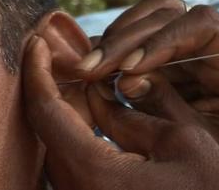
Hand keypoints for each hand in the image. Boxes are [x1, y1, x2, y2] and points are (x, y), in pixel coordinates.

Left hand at [22, 37, 218, 189]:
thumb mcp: (181, 140)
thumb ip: (134, 112)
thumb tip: (102, 90)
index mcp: (96, 171)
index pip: (47, 110)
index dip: (38, 71)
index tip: (36, 43)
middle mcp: (78, 189)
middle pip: (47, 127)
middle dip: (50, 86)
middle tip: (62, 57)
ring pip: (58, 142)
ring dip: (64, 108)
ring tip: (82, 79)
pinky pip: (73, 160)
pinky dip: (77, 130)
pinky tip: (96, 112)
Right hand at [75, 0, 218, 183]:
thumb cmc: (215, 156)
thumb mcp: (192, 137)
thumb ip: (163, 105)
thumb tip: (125, 78)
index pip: (204, 26)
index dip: (162, 39)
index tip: (128, 68)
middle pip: (169, 14)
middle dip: (125, 40)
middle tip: (90, 69)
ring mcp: (194, 45)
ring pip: (150, 16)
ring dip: (115, 39)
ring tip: (88, 68)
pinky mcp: (171, 51)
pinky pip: (139, 35)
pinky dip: (114, 47)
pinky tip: (94, 66)